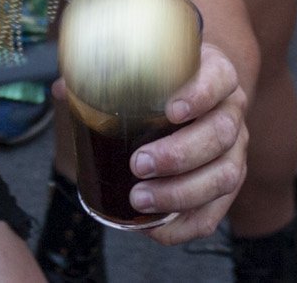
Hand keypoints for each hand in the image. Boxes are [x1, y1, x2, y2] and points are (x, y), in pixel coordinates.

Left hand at [123, 40, 246, 243]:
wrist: (192, 98)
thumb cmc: (162, 83)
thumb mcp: (141, 69)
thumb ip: (103, 75)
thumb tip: (63, 90)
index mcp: (215, 75)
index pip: (219, 80)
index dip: (199, 95)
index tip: (170, 109)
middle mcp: (231, 112)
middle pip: (221, 134)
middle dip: (179, 154)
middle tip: (139, 163)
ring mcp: (234, 151)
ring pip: (224, 176)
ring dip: (181, 192)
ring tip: (139, 198)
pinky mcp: (225, 185)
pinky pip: (214, 213)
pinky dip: (183, 225)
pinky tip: (153, 228)